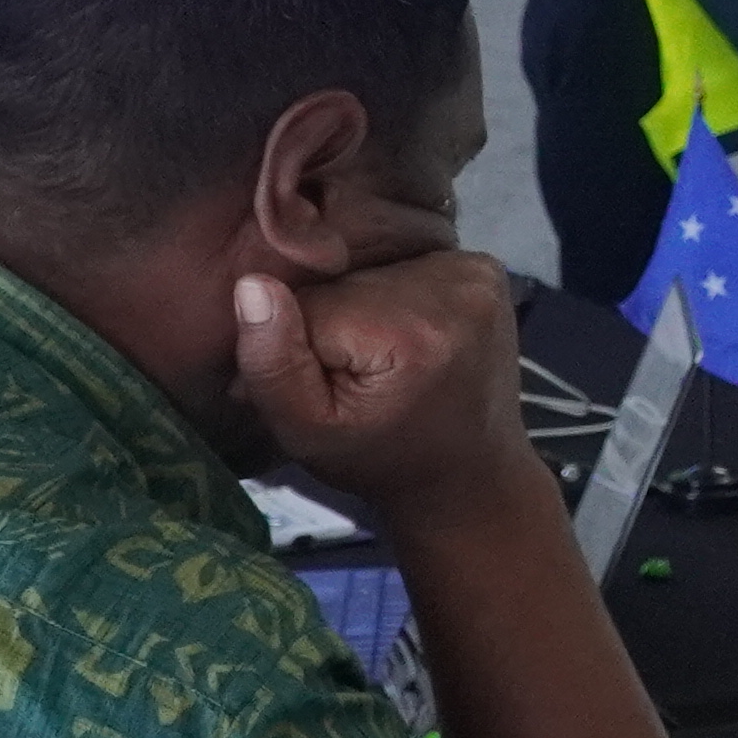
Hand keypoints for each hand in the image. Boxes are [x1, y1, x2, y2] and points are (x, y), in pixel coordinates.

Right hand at [230, 245, 533, 523]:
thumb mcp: (308, 434)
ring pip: (372, 269)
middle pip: (344, 279)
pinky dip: (398, 296)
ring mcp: (476, 274)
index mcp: (410, 333)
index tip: (321, 385)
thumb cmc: (382, 459)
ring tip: (385, 360)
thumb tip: (252, 284)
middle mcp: (453, 291)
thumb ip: (272, 364)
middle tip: (355, 377)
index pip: (308, 301)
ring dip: (366, 307)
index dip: (299, 342)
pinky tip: (412, 337)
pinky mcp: (486, 270)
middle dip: (335, 321)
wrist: (470, 474)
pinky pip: (407, 264)